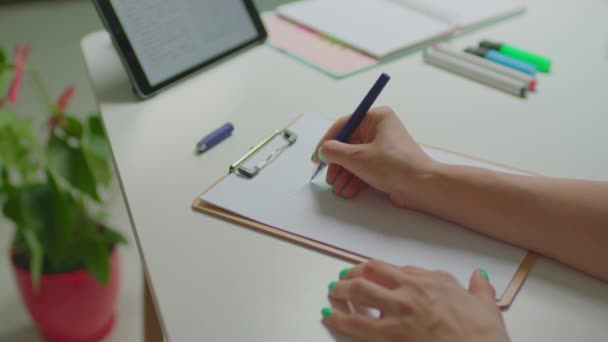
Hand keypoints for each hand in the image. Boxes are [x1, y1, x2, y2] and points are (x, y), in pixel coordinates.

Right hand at [312, 106, 436, 206]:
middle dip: (337, 164)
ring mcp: (384, 148)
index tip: (317, 157)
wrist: (422, 186)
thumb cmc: (393, 165)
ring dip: (345, 174)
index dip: (327, 142)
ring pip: (355, 159)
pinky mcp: (387, 164)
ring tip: (339, 189)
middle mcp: (380, 130)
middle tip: (329, 178)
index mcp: (376, 118)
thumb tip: (323, 151)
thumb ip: (334, 152)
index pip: (343, 125)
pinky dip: (356, 179)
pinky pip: (365, 169)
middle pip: (348, 145)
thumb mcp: (357, 157)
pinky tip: (350, 191)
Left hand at [323, 260, 508, 341]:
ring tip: (333, 293)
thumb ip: (479, 288)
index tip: (372, 274)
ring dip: (342, 291)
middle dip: (353, 273)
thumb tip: (479, 277)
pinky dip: (341, 320)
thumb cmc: (483, 335)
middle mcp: (413, 289)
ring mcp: (401, 310)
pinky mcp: (393, 334)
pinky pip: (359, 324)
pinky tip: (332, 318)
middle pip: (372, 271)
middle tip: (343, 279)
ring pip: (360, 291)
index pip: (396, 269)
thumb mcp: (486, 305)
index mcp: (433, 280)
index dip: (378, 272)